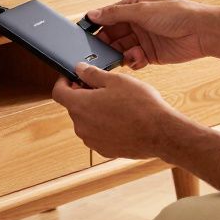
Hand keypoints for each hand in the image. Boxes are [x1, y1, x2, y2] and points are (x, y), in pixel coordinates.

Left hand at [50, 63, 189, 159]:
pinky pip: (98, 133)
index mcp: (80, 106)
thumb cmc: (140, 106)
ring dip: (95, 111)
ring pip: (86, 121)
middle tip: (103, 87)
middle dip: (84, 95)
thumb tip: (79, 69)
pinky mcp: (104, 150)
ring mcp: (92, 141)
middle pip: (74, 106)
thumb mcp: (116, 80)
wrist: (160, 134)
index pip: (58, 92)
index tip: (72, 77)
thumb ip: (92, 74)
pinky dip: (104, 125)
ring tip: (117, 104)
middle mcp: (81, 126)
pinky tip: (122, 119)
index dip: (63, 82)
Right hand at [83, 0, 216, 68]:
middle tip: (99, 52)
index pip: (108, 17)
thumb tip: (93, 14)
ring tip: (121, 57)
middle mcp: (136, 23)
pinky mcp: (151, 55)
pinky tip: (137, 59)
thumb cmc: (177, 14)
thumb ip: (115, 14)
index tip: (86, 36)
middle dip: (106, 44)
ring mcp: (143, 39)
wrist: (201, 32)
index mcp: (133, 7)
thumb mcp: (142, 11)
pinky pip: (134, 60)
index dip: (97, 26)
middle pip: (112, 35)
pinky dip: (133, 61)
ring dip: (119, 54)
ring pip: (121, 49)